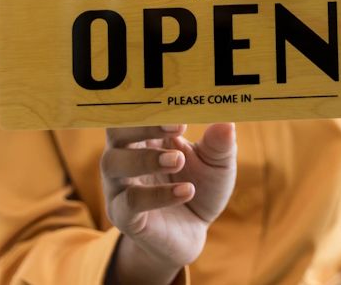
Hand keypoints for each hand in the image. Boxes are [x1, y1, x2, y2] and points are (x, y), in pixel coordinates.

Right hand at [102, 123, 236, 283]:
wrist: (194, 232)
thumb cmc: (200, 185)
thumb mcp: (216, 163)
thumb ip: (220, 144)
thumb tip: (227, 123)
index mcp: (144, 135)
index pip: (136, 111)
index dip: (154, 107)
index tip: (181, 112)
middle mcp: (124, 155)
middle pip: (116, 130)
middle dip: (142, 125)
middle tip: (176, 127)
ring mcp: (120, 186)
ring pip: (113, 163)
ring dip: (146, 158)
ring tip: (178, 160)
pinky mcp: (124, 216)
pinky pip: (131, 202)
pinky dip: (158, 195)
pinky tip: (186, 190)